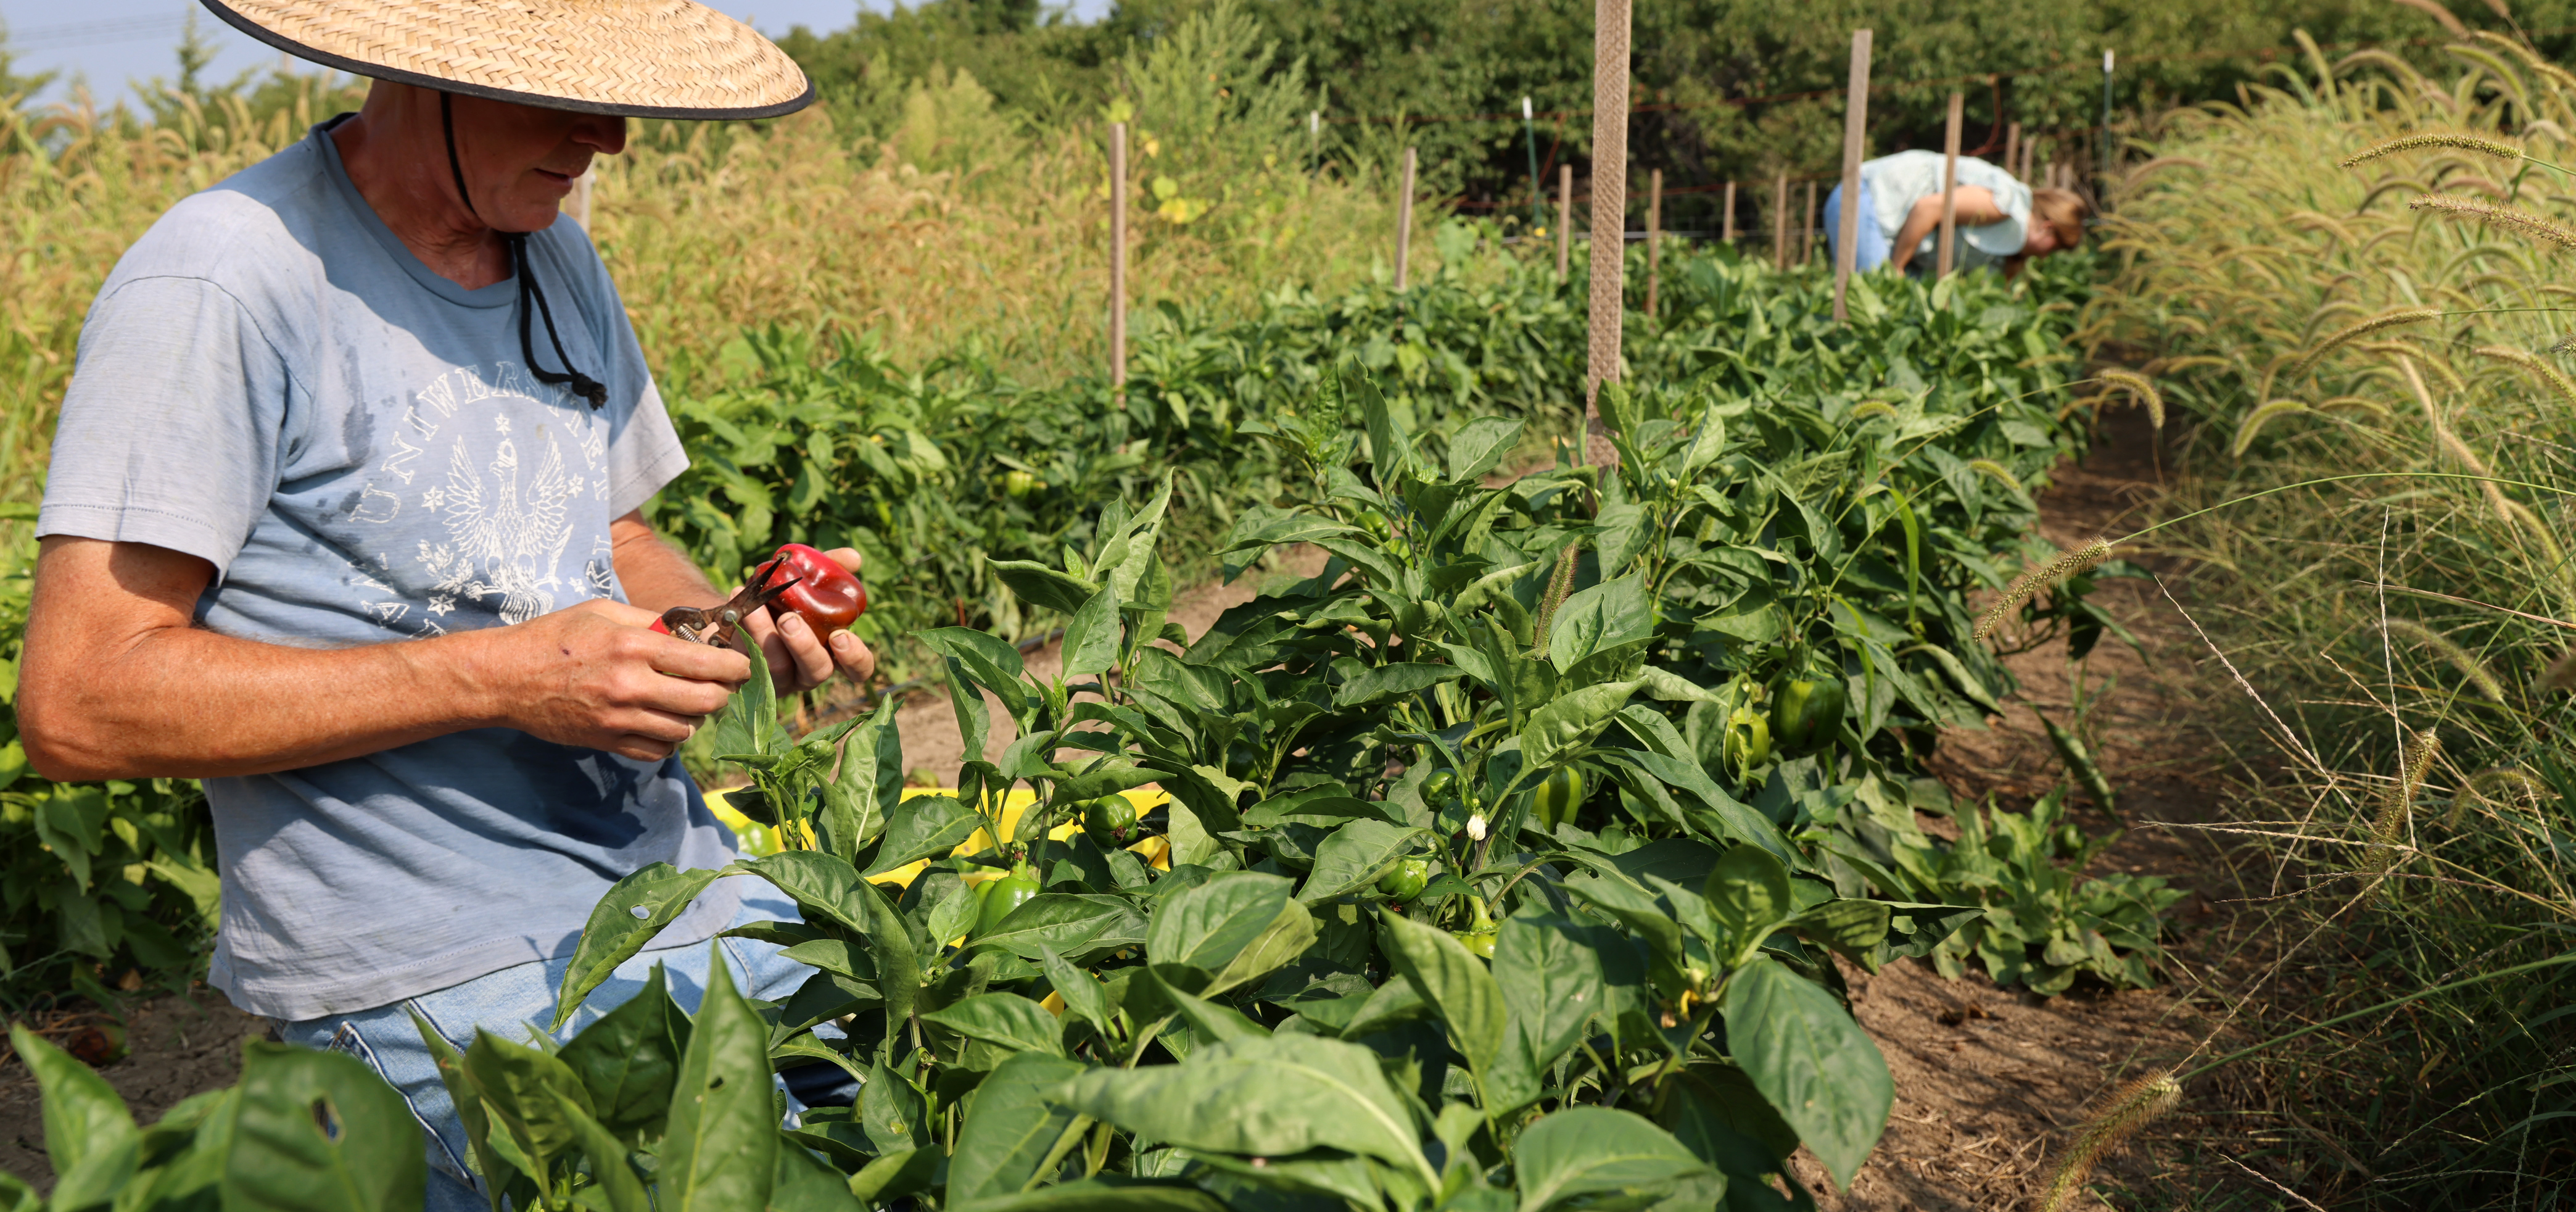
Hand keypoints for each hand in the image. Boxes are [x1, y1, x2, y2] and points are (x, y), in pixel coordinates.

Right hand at [494, 598, 750, 760]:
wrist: (506, 678)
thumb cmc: (555, 637)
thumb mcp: (603, 612)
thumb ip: (651, 622)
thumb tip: (694, 631)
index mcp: (633, 645)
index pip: (706, 662)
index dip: (735, 666)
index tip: (741, 665)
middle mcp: (631, 685)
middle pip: (706, 700)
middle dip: (723, 693)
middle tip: (720, 685)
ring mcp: (619, 718)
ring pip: (686, 729)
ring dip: (695, 717)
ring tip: (687, 701)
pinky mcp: (608, 742)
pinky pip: (659, 750)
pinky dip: (670, 740)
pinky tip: (663, 722)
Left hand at [741, 545, 876, 693]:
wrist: (747, 606)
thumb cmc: (791, 596)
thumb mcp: (812, 580)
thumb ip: (834, 568)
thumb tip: (853, 558)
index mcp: (833, 653)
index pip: (858, 669)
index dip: (854, 658)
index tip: (840, 635)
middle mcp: (808, 671)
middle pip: (817, 671)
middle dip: (804, 646)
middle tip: (788, 619)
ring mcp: (778, 679)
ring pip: (776, 668)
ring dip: (765, 634)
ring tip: (755, 605)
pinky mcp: (748, 675)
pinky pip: (745, 661)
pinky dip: (741, 628)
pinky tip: (737, 600)